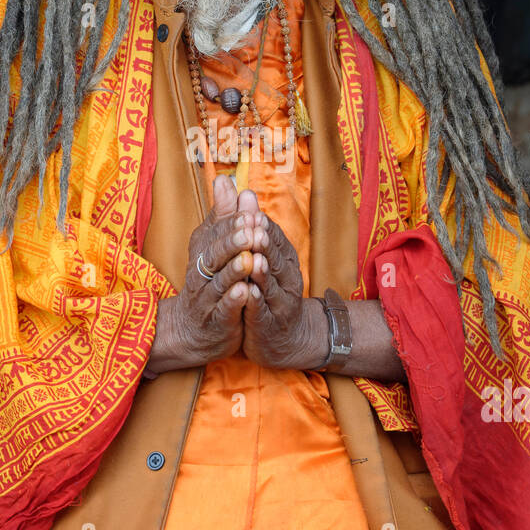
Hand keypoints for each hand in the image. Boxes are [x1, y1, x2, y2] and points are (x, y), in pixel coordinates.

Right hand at [145, 174, 267, 372]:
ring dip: (235, 269)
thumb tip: (225, 179)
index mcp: (203, 252)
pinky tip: (244, 291)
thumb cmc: (208, 280)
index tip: (249, 213)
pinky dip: (233, 300)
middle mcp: (201, 273)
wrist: (193, 329)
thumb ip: (222, 216)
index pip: (215, 234)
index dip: (231, 224)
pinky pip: (224, 309)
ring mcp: (207, 298)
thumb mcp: (213, 245)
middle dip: (232, 242)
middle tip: (250, 230)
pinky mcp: (217, 320)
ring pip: (219, 281)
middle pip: (214, 255)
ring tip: (249, 258)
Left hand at [241, 200, 327, 369]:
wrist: (285, 339)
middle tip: (255, 229)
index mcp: (285, 261)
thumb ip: (253, 226)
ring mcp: (280, 304)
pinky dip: (257, 302)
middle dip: (266, 244)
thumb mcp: (263, 256)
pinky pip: (263, 312)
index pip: (276, 240)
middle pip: (276, 259)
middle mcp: (287, 280)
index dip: (265, 228)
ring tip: (254, 259)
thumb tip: (243, 189)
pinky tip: (249, 293)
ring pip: (272, 285)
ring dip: (263, 272)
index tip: (254, 213)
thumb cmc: (270, 291)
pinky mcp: (269, 325)